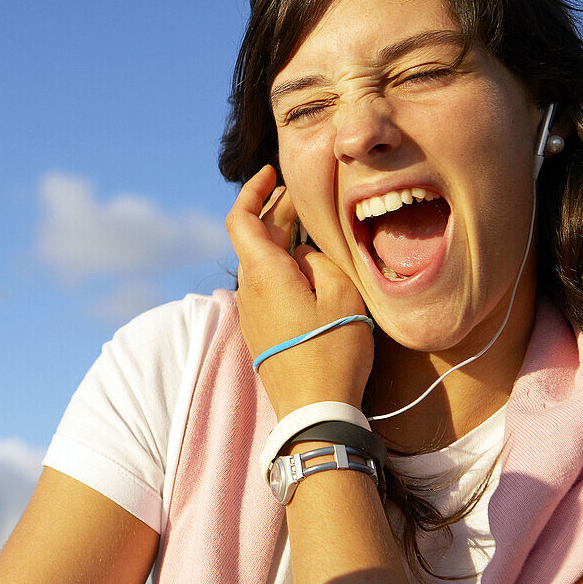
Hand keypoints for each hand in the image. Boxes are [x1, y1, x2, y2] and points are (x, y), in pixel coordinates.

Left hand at [225, 165, 373, 417]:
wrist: (314, 410)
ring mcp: (252, 313)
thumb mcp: (341, 293)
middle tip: (302, 195)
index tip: (270, 173)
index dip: (253, 191)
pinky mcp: (261, 331)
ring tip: (309, 225)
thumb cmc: (332, 350)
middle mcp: (249, 289)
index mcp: (263, 272)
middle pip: (254, 239)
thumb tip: (303, 254)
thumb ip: (319, 260)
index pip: (241, 218)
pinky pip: (266, 286)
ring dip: (280, 239)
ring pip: (261, 263)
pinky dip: (281, 265)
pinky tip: (307, 266)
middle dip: (276, 211)